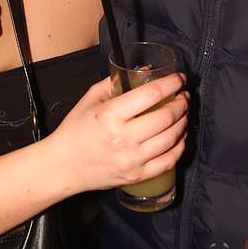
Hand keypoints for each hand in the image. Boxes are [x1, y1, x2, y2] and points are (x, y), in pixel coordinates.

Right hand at [52, 73, 188, 193]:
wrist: (63, 166)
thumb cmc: (75, 130)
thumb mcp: (90, 98)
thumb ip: (116, 82)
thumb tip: (142, 72)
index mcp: (110, 115)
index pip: (152, 94)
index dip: (172, 83)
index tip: (179, 79)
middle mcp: (123, 138)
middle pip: (167, 116)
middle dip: (182, 103)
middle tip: (184, 96)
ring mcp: (131, 159)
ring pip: (172, 138)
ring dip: (184, 122)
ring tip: (183, 113)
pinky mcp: (136, 176)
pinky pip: (168, 161)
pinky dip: (179, 146)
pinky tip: (180, 136)